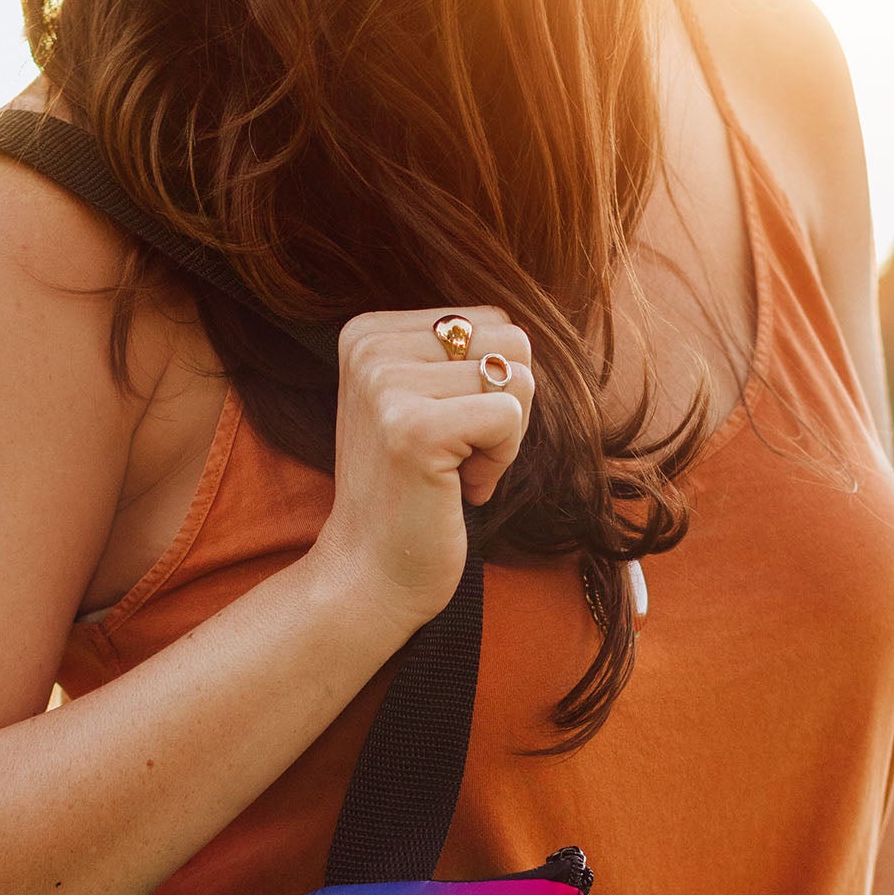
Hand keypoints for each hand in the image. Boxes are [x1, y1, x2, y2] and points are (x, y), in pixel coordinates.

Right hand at [307, 306, 534, 633]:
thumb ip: (461, 354)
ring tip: (458, 471)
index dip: (490, 383)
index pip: (490, 320)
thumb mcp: (425, 401)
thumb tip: (524, 330)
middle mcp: (369, 346)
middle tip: (462, 454)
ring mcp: (386, 384)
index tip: (449, 432)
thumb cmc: (412, 493)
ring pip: (518, 376)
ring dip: (505, 437)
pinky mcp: (414, 428)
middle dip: (506, 404)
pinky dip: (501, 461)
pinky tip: (461, 488)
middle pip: (510, 339)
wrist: (371, 574)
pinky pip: (510, 415)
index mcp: (368, 331)